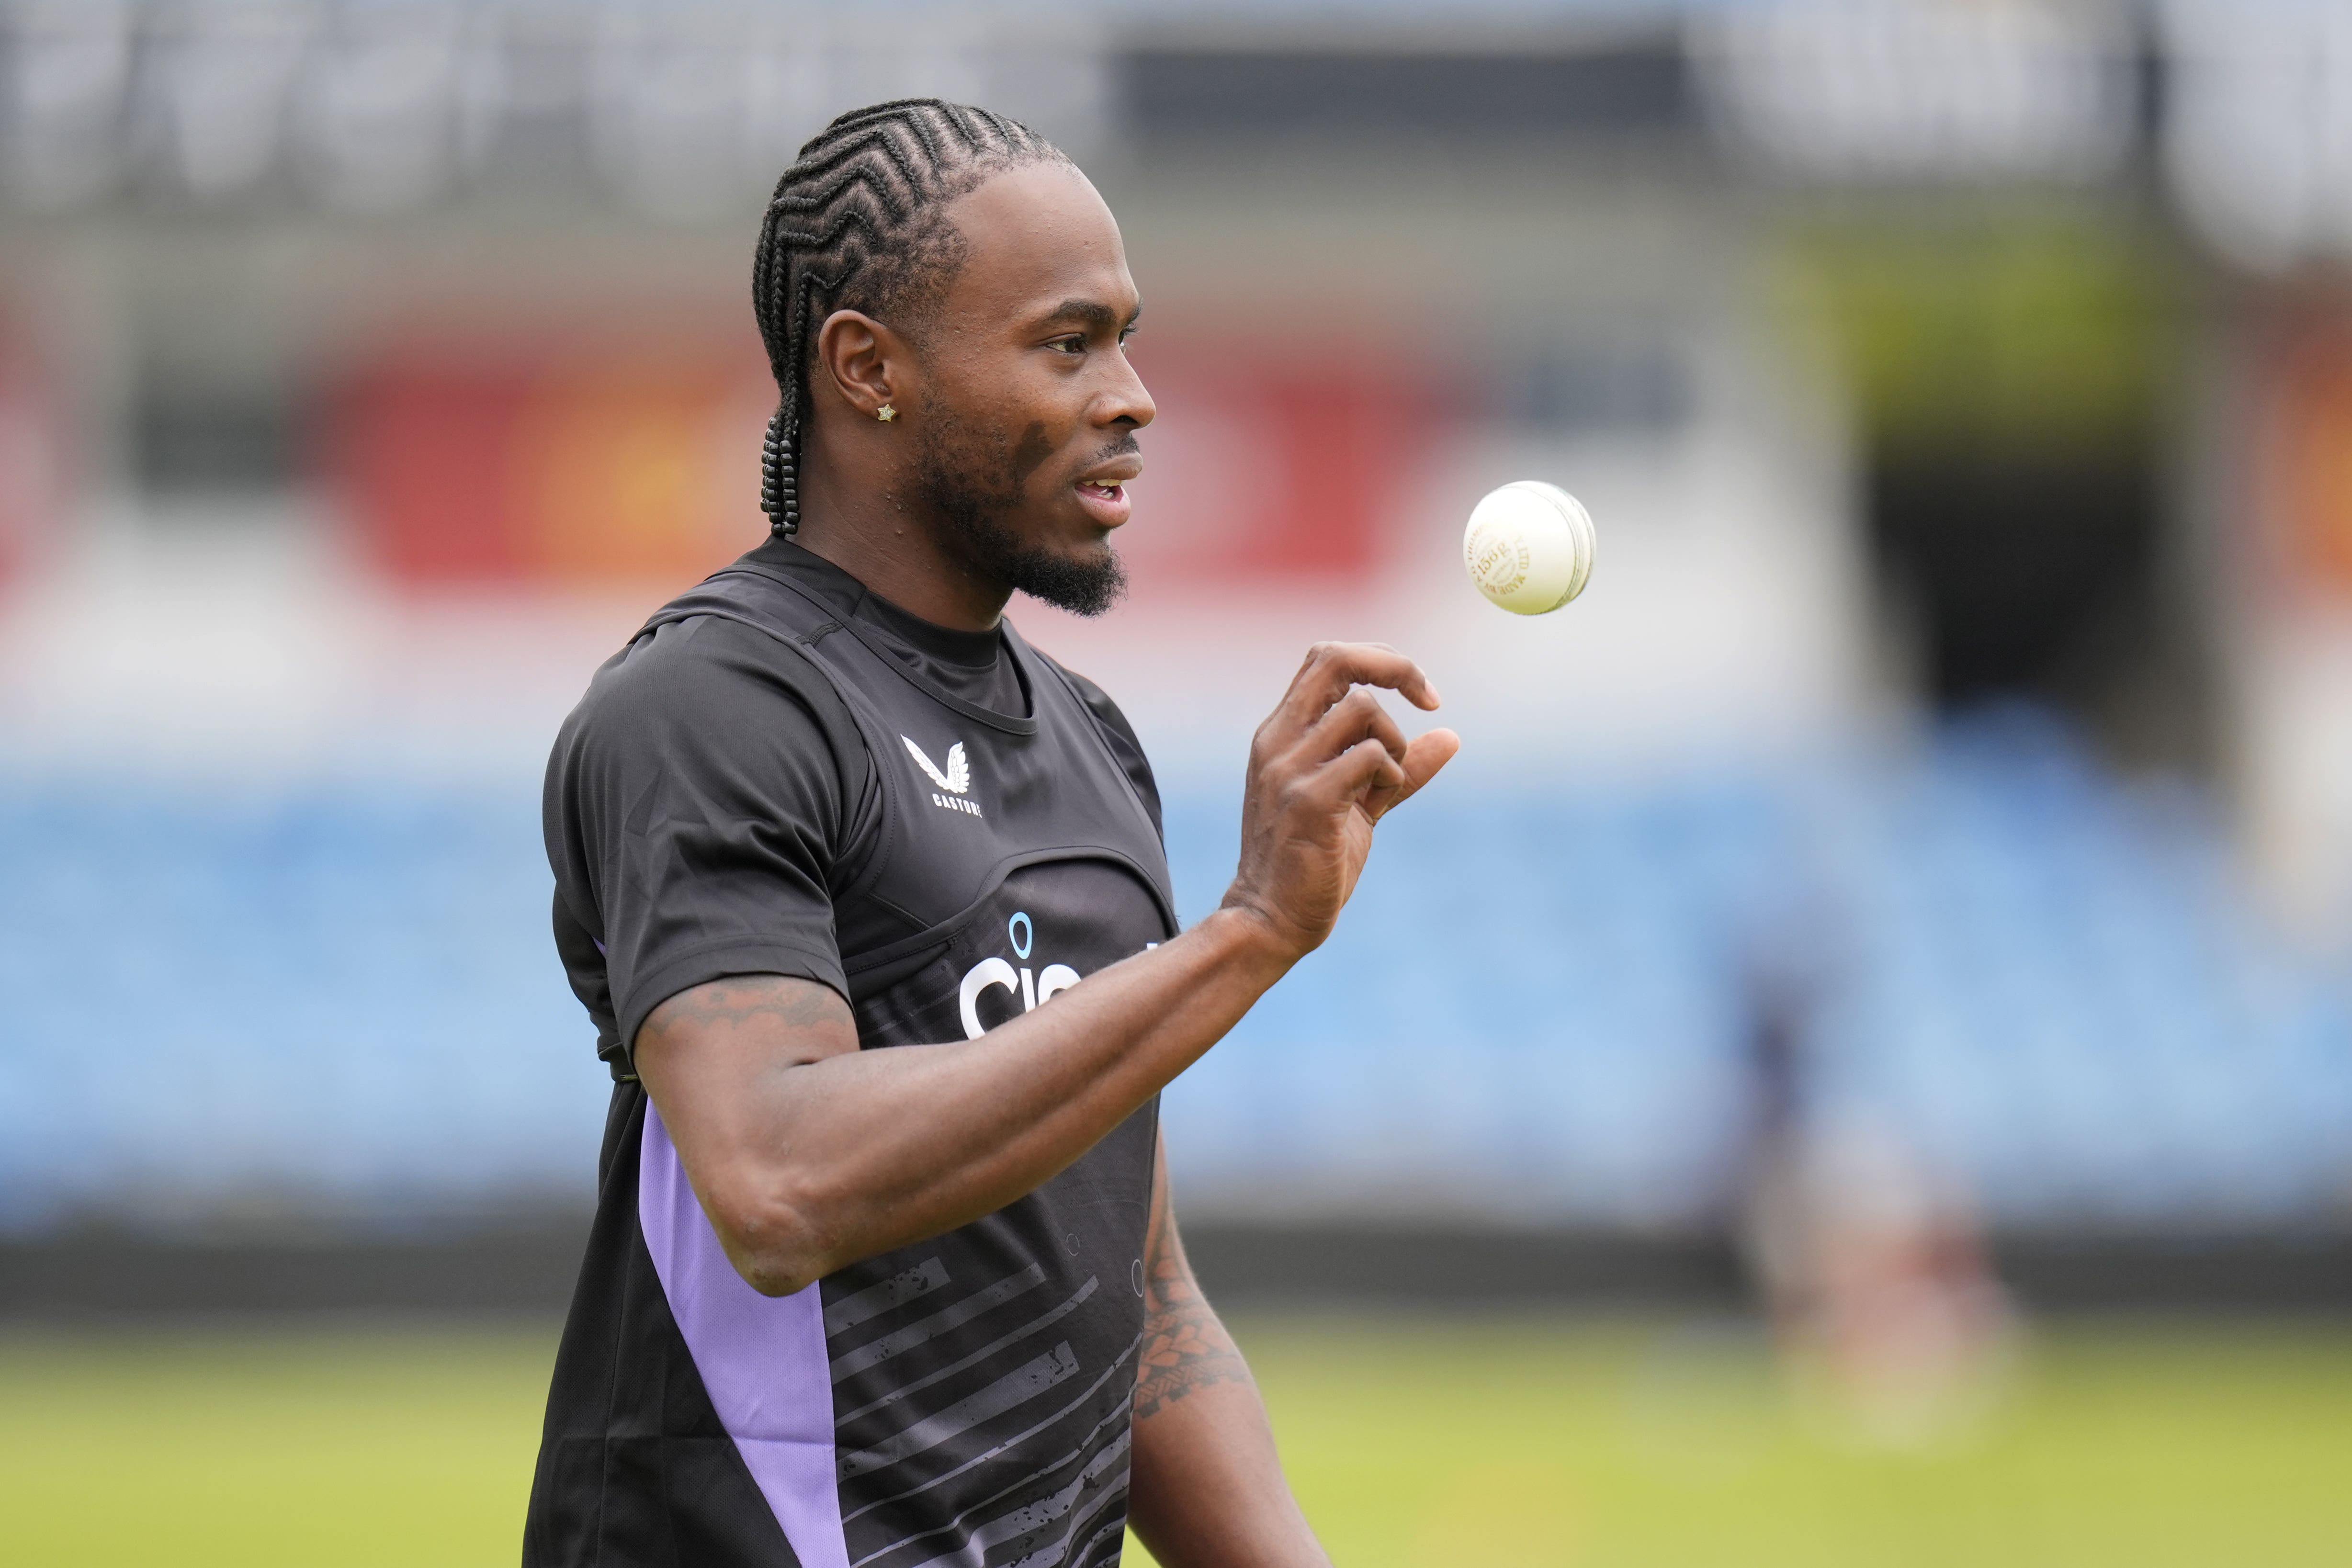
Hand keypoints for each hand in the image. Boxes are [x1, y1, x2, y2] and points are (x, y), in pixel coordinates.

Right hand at [1220, 642, 1458, 962]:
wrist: (1270, 918)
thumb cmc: (1311, 861)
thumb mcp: (1361, 804)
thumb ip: (1399, 767)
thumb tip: (1450, 736)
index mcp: (1282, 732)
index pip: (1327, 658)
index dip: (1380, 659)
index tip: (1422, 694)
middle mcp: (1278, 740)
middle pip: (1335, 658)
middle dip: (1394, 666)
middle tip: (1429, 699)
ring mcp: (1289, 768)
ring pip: (1361, 708)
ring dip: (1394, 741)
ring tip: (1386, 783)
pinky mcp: (1308, 800)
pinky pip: (1368, 756)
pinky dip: (1391, 772)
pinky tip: (1380, 800)